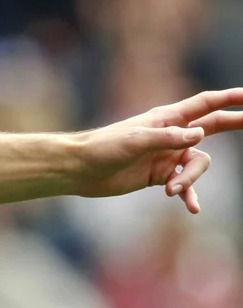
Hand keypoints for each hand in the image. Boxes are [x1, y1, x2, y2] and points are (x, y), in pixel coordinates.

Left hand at [74, 88, 242, 211]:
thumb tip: (200, 134)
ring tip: (172, 190)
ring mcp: (167, 155)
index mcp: (165, 118)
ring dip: (190, 179)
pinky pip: (185, 185)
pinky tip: (192, 207)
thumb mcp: (135, 140)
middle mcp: (170, 135)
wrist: (80, 169)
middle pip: (212, 127)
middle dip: (234, 123)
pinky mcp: (161, 175)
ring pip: (198, 165)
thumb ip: (168, 138)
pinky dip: (189, 194)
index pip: (204, 105)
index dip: (228, 99)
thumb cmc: (102, 147)